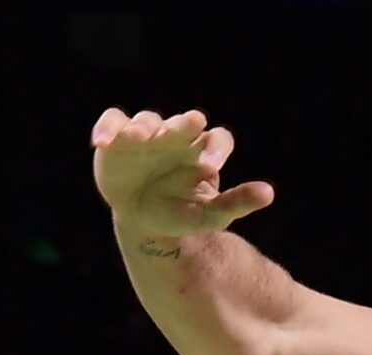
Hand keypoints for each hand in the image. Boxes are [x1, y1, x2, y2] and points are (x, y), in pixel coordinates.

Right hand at [90, 108, 274, 238]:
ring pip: (148, 120)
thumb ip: (236, 203)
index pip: (217, 140)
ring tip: (140, 138)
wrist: (141, 217)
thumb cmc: (179, 212)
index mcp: (203, 152)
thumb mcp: (208, 216)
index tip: (211, 168)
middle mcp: (177, 137)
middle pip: (184, 123)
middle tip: (190, 124)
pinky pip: (113, 121)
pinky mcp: (117, 135)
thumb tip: (269, 193)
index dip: (216, 150)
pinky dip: (107, 128)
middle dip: (185, 124)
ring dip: (145, 127)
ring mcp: (147, 134)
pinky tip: (102, 142)